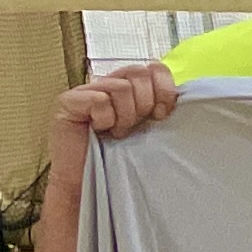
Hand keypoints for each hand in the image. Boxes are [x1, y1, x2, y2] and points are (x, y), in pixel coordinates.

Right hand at [47, 60, 179, 153]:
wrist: (91, 184)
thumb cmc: (121, 158)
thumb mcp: (151, 129)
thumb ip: (162, 107)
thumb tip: (182, 94)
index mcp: (130, 88)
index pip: (154, 68)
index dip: (164, 88)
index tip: (162, 113)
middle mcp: (109, 84)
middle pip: (139, 72)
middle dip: (144, 103)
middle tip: (134, 125)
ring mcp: (87, 90)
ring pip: (121, 87)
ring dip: (125, 115)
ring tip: (116, 131)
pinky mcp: (69, 100)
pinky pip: (99, 99)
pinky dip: (105, 119)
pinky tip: (99, 130)